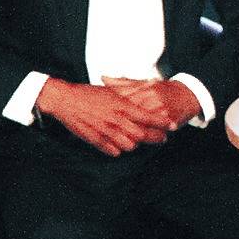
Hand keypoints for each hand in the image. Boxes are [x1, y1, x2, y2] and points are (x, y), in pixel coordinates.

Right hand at [38, 79, 170, 156]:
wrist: (65, 100)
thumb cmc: (89, 93)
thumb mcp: (112, 91)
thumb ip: (129, 95)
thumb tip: (147, 88)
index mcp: (122, 106)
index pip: (149, 117)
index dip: (163, 123)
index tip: (173, 126)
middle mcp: (116, 120)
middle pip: (143, 135)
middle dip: (156, 138)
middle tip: (162, 138)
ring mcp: (105, 132)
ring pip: (130, 146)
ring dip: (136, 144)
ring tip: (139, 140)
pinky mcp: (95, 140)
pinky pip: (113, 151)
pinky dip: (119, 149)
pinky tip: (120, 145)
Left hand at [103, 77, 203, 131]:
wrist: (188, 95)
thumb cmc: (163, 90)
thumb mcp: (143, 84)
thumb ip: (123, 83)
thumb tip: (103, 78)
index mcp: (142, 89)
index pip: (120, 98)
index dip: (107, 107)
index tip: (95, 112)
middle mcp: (150, 98)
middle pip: (128, 113)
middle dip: (115, 122)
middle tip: (101, 128)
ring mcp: (159, 109)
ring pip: (139, 124)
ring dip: (128, 133)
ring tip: (115, 139)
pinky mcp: (168, 119)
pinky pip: (153, 130)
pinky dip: (143, 136)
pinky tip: (134, 143)